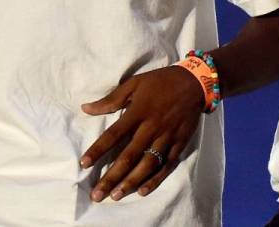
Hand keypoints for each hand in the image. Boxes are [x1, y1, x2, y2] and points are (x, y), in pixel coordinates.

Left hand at [80, 65, 204, 201]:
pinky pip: (166, 165)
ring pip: (147, 165)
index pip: (113, 134)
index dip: (98, 150)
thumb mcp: (134, 83)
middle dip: (111, 177)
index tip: (84, 164)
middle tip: (97, 194)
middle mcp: (151, 127)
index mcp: (138, 112)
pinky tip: (142, 191)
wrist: (195, 83)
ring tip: (115, 196)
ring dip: (130, 182)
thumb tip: (85, 108)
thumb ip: (110, 99)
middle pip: (129, 156)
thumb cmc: (160, 82)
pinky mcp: (179, 144)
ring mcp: (167, 137)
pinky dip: (155, 179)